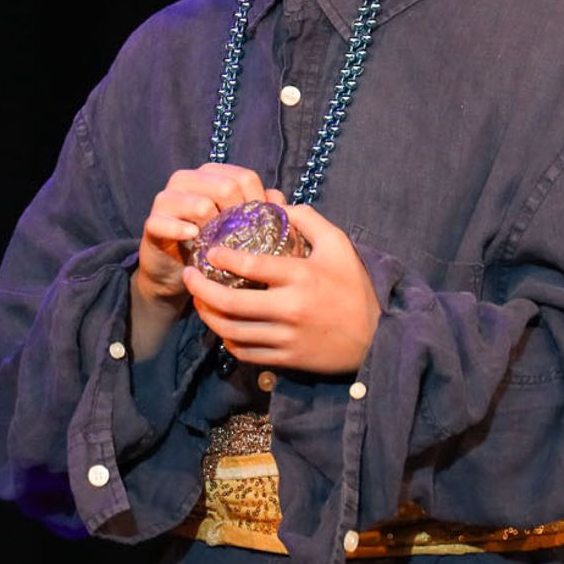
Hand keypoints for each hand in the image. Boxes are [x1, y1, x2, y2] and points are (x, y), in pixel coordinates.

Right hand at [130, 164, 267, 360]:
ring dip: (213, 227)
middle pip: (224, 186)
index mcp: (210, 174)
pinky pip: (165, 221)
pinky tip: (193, 240)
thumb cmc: (213, 246)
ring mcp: (166, 199)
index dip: (257, 201)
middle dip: (238, 215)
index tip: (261, 227)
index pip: (243, 176)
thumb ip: (260, 210)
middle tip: (241, 239)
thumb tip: (278, 200)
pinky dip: (182, 231)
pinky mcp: (152, 222)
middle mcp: (187, 179)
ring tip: (218, 245)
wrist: (178, 274)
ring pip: (198, 202)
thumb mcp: (240, 228)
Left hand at [185, 202, 379, 374]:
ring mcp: (286, 337)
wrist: (375, 339)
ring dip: (208, 315)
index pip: (251, 266)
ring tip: (197, 301)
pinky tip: (221, 326)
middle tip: (188, 276)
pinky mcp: (285, 359)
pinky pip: (245, 352)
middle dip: (201, 290)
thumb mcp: (340, 246)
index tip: (208, 251)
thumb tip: (281, 204)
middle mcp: (290, 308)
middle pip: (231, 303)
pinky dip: (227, 340)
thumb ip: (310, 221)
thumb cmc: (354, 288)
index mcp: (302, 276)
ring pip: (232, 331)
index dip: (223, 258)